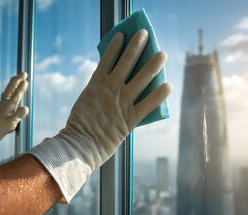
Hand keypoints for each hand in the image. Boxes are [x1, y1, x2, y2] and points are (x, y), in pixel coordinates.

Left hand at [0, 72, 28, 147]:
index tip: (25, 82)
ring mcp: (3, 100)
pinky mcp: (4, 100)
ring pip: (9, 88)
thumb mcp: (12, 123)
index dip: (20, 89)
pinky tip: (15, 81)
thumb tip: (26, 108)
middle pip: (10, 89)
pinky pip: (8, 90)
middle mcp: (4, 102)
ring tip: (22, 75)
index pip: (14, 97)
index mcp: (7, 108)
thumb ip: (18, 115)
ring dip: (15, 81)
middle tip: (24, 73)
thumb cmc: (4, 126)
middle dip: (17, 81)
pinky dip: (12, 84)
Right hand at [28, 29, 171, 201]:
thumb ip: (98, 94)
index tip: (123, 35)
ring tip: (162, 54)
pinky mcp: (129, 118)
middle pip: (127, 62)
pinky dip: (158, 95)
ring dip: (153, 64)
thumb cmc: (80, 128)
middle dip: (137, 46)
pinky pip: (147, 104)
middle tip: (145, 34)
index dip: (115, 46)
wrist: (79, 146)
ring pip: (141, 78)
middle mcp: (110, 89)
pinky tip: (168, 86)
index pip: (107, 59)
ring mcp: (121, 102)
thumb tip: (107, 87)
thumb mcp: (86, 103)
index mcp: (95, 84)